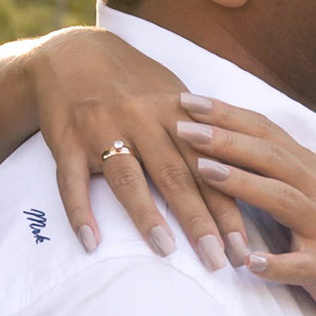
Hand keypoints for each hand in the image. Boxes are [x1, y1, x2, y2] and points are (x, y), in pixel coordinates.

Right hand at [33, 29, 246, 268]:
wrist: (72, 54)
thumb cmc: (137, 84)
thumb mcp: (176, 96)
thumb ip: (207, 135)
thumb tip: (250, 174)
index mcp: (177, 114)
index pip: (211, 169)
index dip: (230, 209)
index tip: (247, 247)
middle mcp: (142, 121)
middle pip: (177, 177)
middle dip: (201, 222)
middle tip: (219, 260)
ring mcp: (102, 131)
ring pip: (129, 178)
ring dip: (147, 216)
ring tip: (167, 251)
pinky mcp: (65, 142)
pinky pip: (71, 181)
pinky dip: (79, 211)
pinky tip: (91, 242)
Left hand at [175, 96, 315, 315]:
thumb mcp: (314, 194)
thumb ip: (281, 171)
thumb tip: (231, 144)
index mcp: (312, 175)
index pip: (268, 134)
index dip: (228, 115)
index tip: (187, 100)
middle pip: (273, 158)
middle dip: (227, 139)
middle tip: (182, 126)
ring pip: (284, 200)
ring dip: (244, 184)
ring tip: (204, 171)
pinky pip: (300, 265)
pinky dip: (275, 264)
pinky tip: (249, 263)